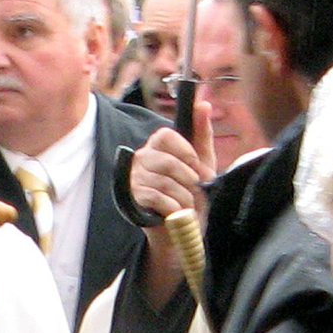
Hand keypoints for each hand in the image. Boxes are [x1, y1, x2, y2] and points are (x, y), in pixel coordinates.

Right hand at [130, 101, 215, 306]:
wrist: (180, 230)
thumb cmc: (190, 193)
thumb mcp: (202, 162)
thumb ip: (201, 133)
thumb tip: (203, 103)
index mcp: (156, 147)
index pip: (165, 135)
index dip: (185, 152)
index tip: (197, 167)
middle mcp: (140, 159)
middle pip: (166, 161)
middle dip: (188, 179)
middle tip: (195, 190)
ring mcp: (133, 179)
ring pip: (163, 182)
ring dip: (183, 197)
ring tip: (186, 204)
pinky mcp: (130, 199)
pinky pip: (156, 198)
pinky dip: (173, 207)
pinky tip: (176, 212)